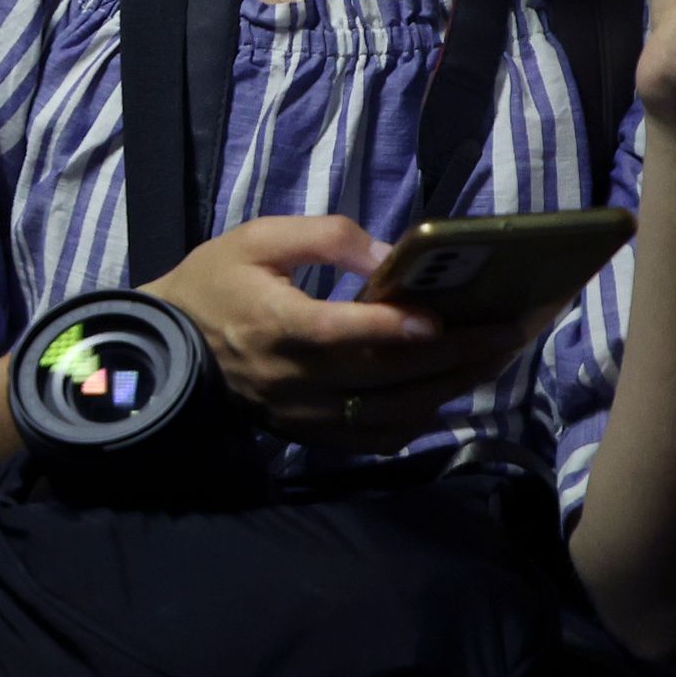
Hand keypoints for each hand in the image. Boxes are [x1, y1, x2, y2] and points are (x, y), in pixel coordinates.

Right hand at [147, 215, 545, 446]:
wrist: (168, 348)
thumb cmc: (215, 283)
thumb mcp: (258, 237)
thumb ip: (325, 238)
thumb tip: (391, 257)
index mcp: (277, 326)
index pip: (343, 334)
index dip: (396, 329)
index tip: (446, 319)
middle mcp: (294, 380)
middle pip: (385, 376)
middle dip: (453, 355)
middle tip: (507, 332)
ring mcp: (304, 415)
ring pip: (391, 413)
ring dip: (449, 388)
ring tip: (493, 359)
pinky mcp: (310, 434)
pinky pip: (376, 439)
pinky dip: (419, 421)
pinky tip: (449, 395)